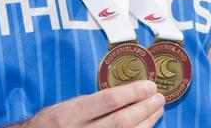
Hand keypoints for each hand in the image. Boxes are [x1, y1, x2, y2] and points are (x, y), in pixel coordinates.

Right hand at [19, 80, 164, 127]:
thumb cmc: (51, 124)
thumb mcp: (64, 107)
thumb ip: (90, 103)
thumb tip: (124, 94)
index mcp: (69, 115)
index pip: (107, 101)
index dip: (132, 93)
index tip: (149, 85)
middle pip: (121, 122)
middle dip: (144, 109)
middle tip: (159, 97)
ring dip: (146, 122)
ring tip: (157, 110)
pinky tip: (146, 126)